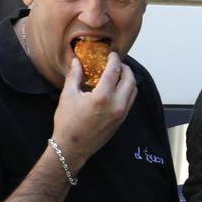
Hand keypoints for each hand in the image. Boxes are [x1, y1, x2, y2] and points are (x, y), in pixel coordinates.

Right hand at [51, 54, 138, 171]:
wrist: (72, 147)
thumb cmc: (67, 122)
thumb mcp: (68, 96)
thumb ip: (74, 76)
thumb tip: (77, 61)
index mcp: (103, 97)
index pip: (114, 71)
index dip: (114, 60)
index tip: (112, 54)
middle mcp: (117, 104)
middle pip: (130, 79)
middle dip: (125, 68)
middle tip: (117, 63)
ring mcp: (122, 113)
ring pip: (133, 90)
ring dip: (128, 79)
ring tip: (118, 74)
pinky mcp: (122, 120)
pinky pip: (130, 100)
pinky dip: (127, 90)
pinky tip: (117, 88)